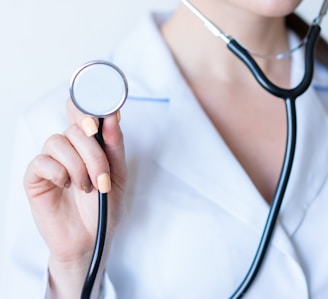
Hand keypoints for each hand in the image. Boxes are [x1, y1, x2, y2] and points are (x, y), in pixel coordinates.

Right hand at [24, 98, 126, 297]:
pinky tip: (67, 186)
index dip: (88, 107)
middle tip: (102, 178)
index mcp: (90, 145)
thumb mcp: (118, 175)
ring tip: (87, 187)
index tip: (100, 119)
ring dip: (77, 166)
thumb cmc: (104, 207)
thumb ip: (114, 146)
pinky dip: (59, 173)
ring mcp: (52, 161)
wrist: (91, 238)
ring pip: (58, 141)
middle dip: (93, 153)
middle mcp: (70, 148)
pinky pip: (42, 161)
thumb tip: (112, 116)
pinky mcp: (35, 177)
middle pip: (75, 127)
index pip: (83, 112)